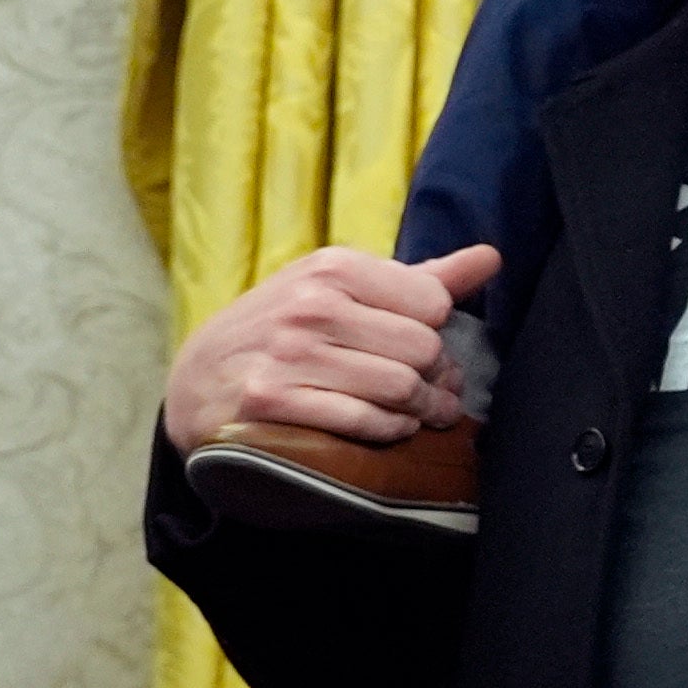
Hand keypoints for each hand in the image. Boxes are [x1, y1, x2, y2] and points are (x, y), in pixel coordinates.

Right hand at [164, 245, 499, 451]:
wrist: (196, 380)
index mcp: (331, 269)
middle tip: (432, 389)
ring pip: (401, 387)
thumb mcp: (341, 291)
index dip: (439, 332)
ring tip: (417, 411)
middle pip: (424, 349)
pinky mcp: (274, 404)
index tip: (427, 346)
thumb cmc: (286, 332)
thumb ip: (420, 279)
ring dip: (420, 409)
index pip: (432, 303)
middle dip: (436, 377)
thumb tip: (491, 257)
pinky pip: (367, 422)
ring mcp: (288, 356)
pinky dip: (389, 430)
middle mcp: (310, 307)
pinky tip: (386, 426)